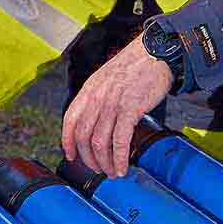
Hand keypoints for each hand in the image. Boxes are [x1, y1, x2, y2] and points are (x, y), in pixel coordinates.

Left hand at [61, 35, 173, 178]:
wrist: (155, 52)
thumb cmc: (135, 66)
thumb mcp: (107, 78)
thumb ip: (98, 97)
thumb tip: (96, 121)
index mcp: (89, 89)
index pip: (70, 120)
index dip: (67, 141)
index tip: (71, 155)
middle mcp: (97, 97)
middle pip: (83, 136)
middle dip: (88, 158)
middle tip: (97, 169)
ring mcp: (112, 103)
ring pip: (99, 142)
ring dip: (104, 163)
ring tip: (112, 172)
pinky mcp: (130, 109)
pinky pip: (120, 140)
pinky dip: (119, 158)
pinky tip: (122, 166)